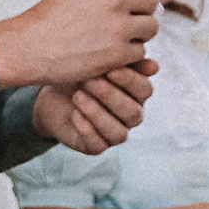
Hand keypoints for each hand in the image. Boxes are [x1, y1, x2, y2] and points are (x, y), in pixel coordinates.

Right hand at [0, 0, 158, 89]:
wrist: (28, 48)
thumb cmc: (46, 21)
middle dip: (143, 10)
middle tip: (131, 19)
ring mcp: (117, 26)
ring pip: (151, 26)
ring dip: (140, 33)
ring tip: (123, 37)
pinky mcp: (117, 53)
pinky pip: (141, 51)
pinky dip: (129, 55)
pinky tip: (112, 53)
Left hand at [32, 62, 156, 152]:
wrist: (53, 93)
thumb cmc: (81, 74)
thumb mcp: (99, 63)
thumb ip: (124, 62)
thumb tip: (154, 67)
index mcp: (137, 95)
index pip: (145, 90)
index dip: (130, 81)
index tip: (110, 69)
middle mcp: (130, 116)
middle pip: (132, 112)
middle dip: (110, 96)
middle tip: (89, 81)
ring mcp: (114, 134)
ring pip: (118, 133)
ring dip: (98, 114)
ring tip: (78, 96)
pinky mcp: (95, 146)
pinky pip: (98, 145)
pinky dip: (87, 129)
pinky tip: (75, 113)